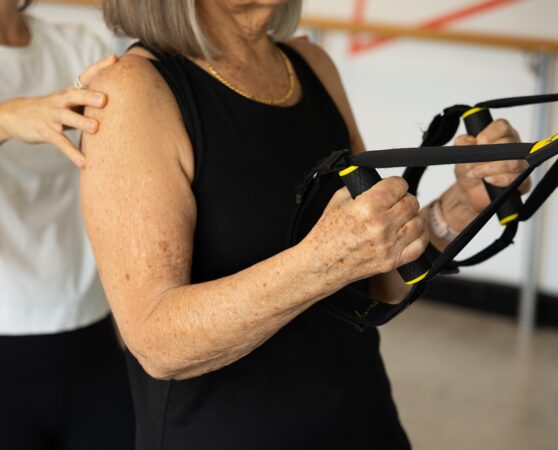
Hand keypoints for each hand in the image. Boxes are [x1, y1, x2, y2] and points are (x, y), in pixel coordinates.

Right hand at [0, 54, 117, 167]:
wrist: (14, 115)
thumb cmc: (51, 109)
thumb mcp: (68, 102)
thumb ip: (88, 102)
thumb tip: (118, 102)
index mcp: (70, 93)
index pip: (85, 76)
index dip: (99, 67)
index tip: (115, 59)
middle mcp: (61, 101)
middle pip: (76, 95)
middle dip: (90, 96)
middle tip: (105, 99)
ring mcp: (52, 116)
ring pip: (67, 118)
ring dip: (81, 123)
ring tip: (96, 128)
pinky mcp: (45, 131)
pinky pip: (61, 144)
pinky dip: (72, 153)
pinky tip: (84, 163)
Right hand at [302, 177, 428, 286]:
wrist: (320, 264)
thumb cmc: (326, 235)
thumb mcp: (338, 200)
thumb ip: (360, 187)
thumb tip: (376, 180)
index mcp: (367, 207)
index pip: (398, 185)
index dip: (396, 183)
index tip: (393, 186)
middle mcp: (380, 226)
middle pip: (411, 203)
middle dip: (404, 199)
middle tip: (395, 202)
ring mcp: (388, 245)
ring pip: (418, 222)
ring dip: (411, 217)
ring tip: (401, 217)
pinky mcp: (392, 261)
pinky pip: (419, 246)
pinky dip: (418, 237)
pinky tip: (409, 232)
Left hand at [442, 119, 529, 230]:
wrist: (469, 192)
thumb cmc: (469, 170)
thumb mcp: (460, 156)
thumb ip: (462, 145)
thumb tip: (468, 140)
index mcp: (501, 136)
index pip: (502, 126)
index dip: (488, 135)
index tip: (477, 144)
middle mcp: (514, 148)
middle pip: (508, 144)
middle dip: (487, 155)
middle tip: (473, 164)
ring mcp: (521, 164)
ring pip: (513, 162)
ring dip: (491, 168)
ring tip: (477, 173)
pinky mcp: (523, 182)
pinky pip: (517, 179)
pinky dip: (499, 180)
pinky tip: (489, 181)